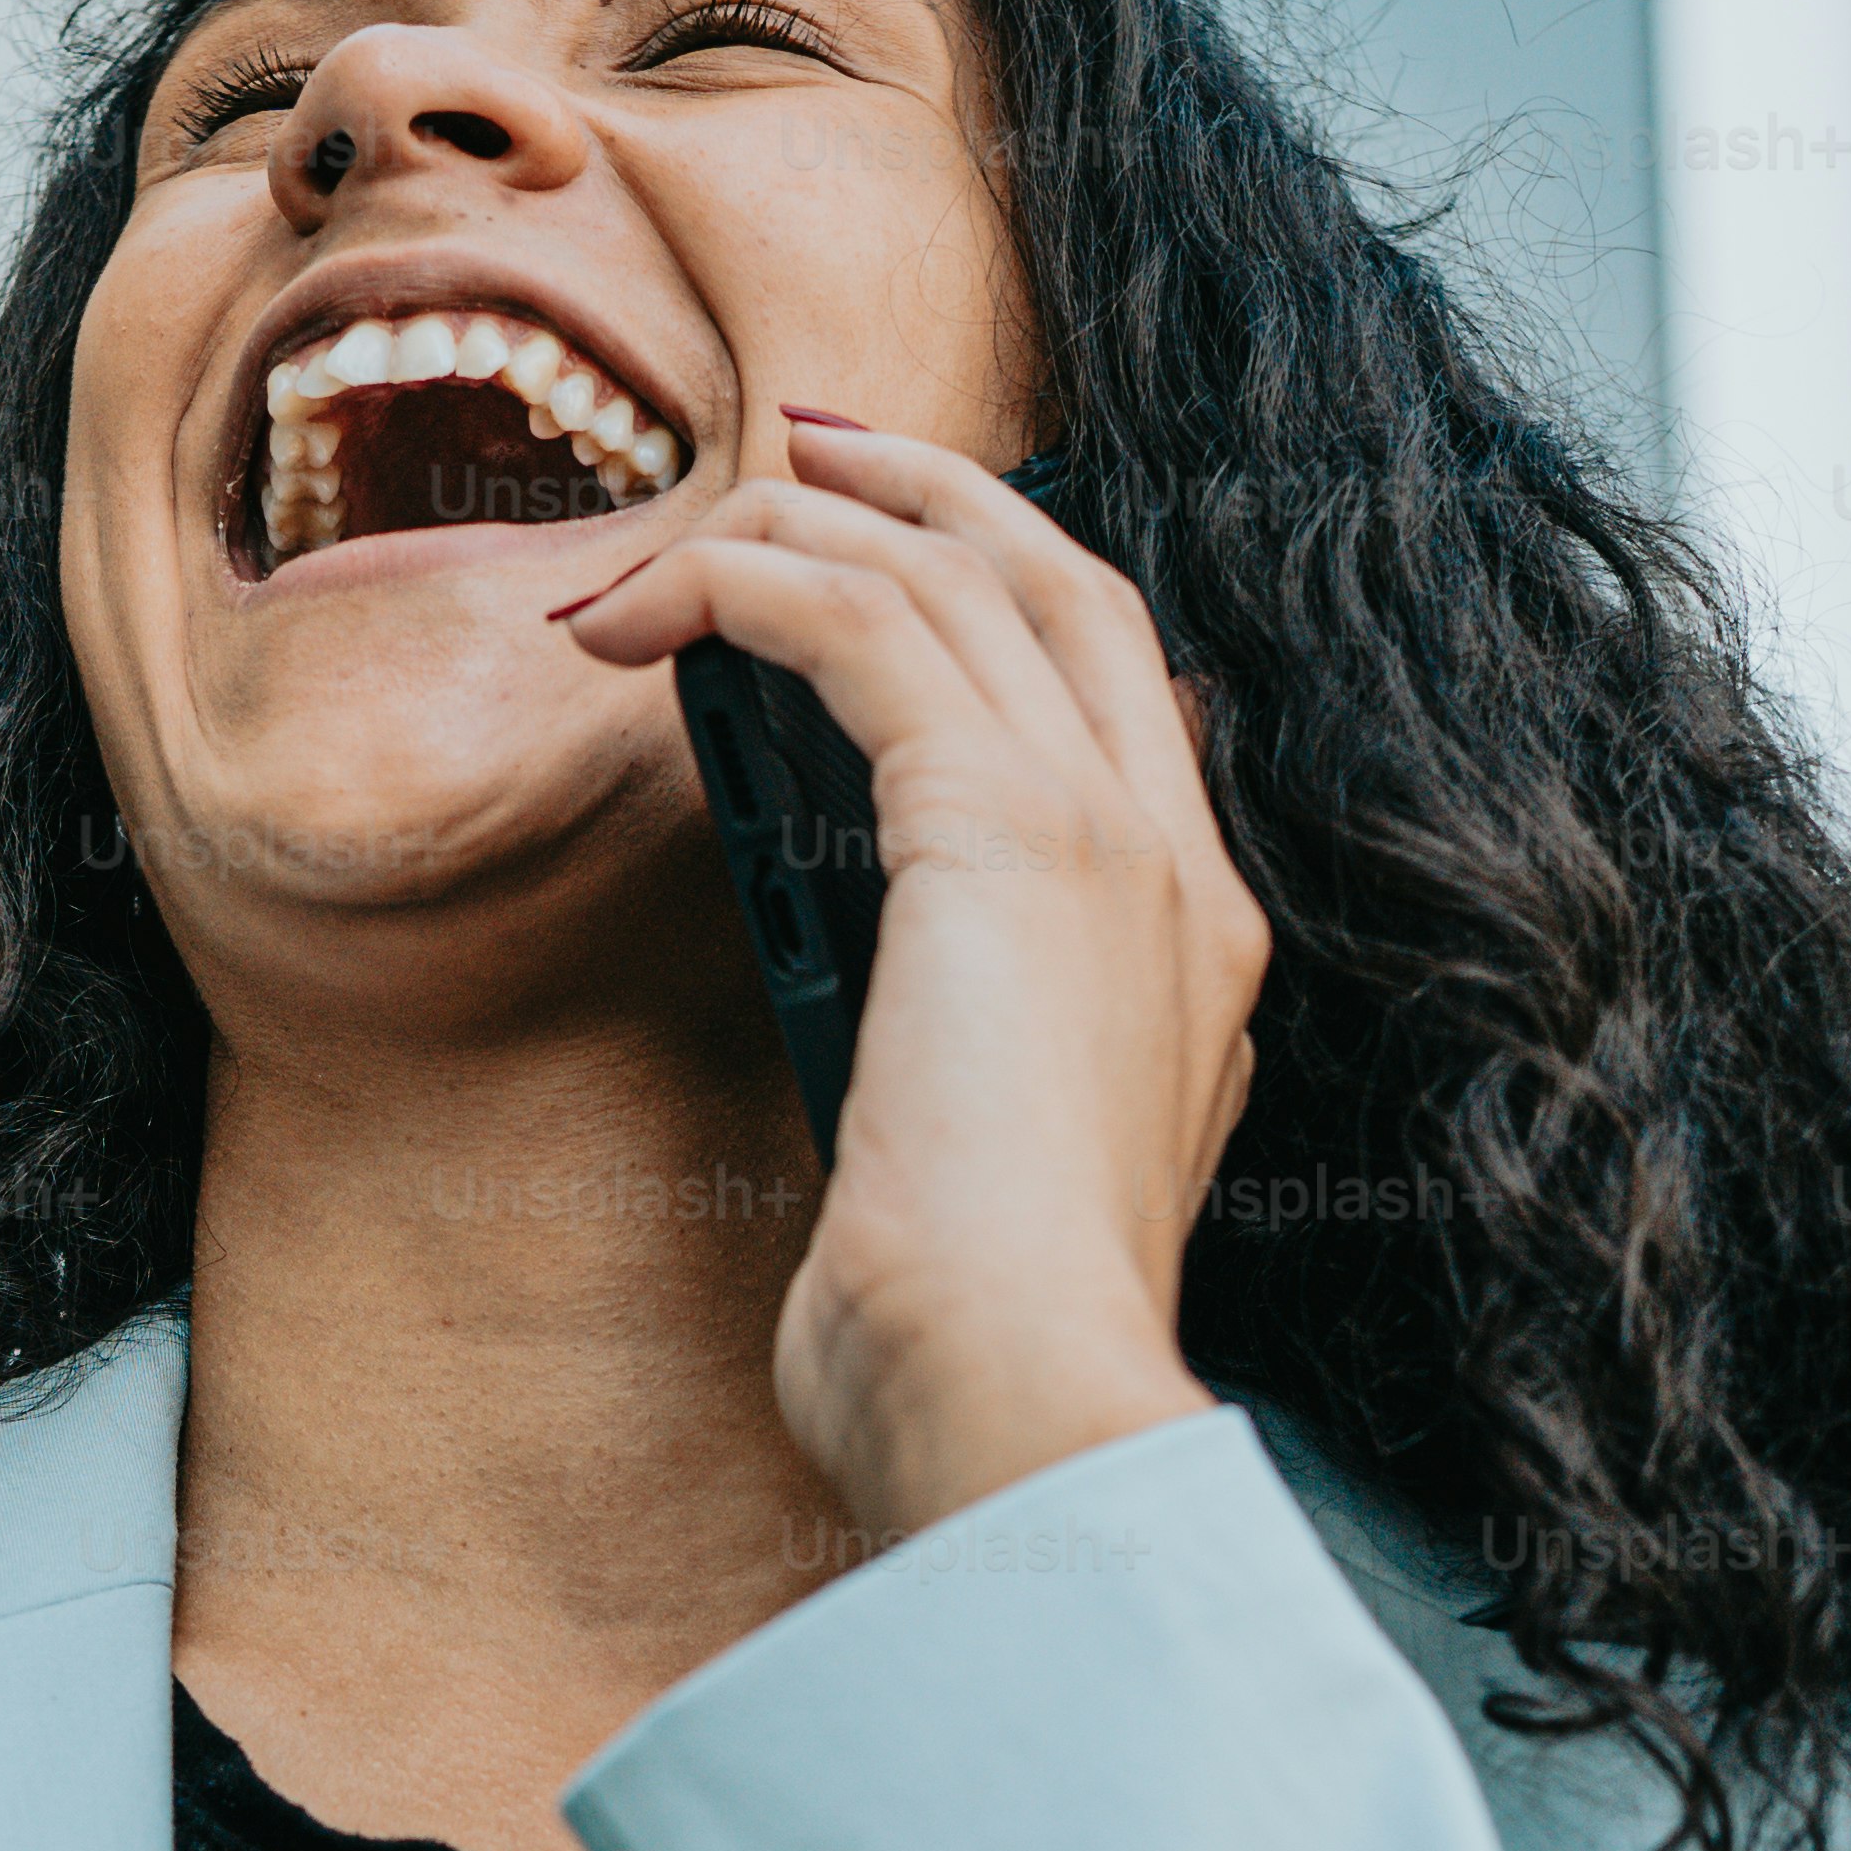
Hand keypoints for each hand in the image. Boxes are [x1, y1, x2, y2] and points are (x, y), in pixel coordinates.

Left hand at [551, 415, 1265, 1535]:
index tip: (895, 560)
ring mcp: (1111, 839)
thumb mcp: (990, 1188)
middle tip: (807, 457)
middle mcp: (1177, 868)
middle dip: (939, 496)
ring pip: (966, 581)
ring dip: (810, 530)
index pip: (1125, 700)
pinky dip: (752, 585)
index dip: (1013, 596)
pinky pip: (865, 626)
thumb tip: (904, 1042)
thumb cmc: (974, 1347)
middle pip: (1073, 589)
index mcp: (1197, 950)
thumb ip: (976, 1085)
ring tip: (682, 542)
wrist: (1016, 1393)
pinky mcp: (1004, 831)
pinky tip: (653, 609)